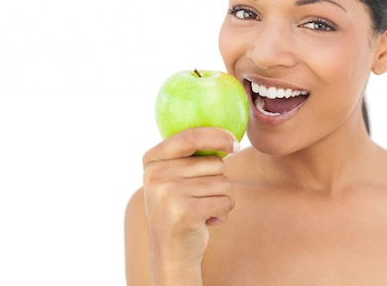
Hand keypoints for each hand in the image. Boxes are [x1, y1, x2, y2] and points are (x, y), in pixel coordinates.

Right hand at [142, 127, 238, 265]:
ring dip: (223, 198)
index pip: (191, 136)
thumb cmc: (180, 207)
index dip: (217, 136)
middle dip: (219, 180)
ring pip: (223, 182)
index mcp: (152, 159)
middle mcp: (156, 175)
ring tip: (203, 210)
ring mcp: (169, 194)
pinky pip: (225, 201)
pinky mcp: (185, 213)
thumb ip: (189, 154)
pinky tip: (207, 221)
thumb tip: (227, 134)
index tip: (235, 143)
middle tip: (201, 197)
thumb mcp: (173, 176)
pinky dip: (224, 212)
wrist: (171, 253)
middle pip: (214, 162)